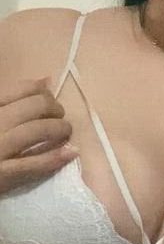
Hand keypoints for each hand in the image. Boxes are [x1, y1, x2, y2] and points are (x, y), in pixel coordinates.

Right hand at [0, 77, 78, 193]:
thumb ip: (12, 98)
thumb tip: (47, 79)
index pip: (24, 90)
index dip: (44, 94)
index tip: (49, 102)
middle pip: (36, 107)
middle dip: (56, 110)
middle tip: (59, 119)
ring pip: (38, 130)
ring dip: (60, 130)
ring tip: (65, 134)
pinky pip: (32, 164)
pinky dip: (56, 157)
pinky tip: (71, 153)